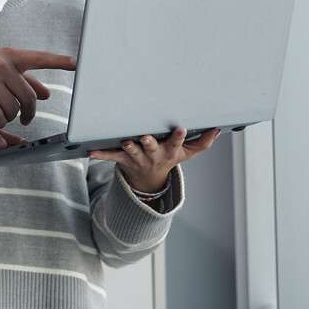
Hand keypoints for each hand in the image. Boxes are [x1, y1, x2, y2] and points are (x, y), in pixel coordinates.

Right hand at [0, 47, 76, 126]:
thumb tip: (47, 94)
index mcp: (10, 55)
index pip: (40, 58)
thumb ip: (23, 80)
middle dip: (29, 112)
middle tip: (26, 119)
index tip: (79, 63)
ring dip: (10, 117)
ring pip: (12, 108)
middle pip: (28, 96)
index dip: (60, 61)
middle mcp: (2, 64)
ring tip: (3, 115)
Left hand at [91, 127, 220, 192]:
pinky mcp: (122, 159)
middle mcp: (152, 155)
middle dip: (149, 142)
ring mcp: (136, 158)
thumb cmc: (168, 158)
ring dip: (128, 146)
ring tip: (125, 141)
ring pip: (131, 151)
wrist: (148, 179)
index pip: (176, 144)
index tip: (181, 129)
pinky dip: (100, 154)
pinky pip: (110, 156)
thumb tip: (218, 130)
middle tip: (145, 136)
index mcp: (169, 152)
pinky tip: (90, 152)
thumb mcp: (187, 153)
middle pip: (151, 147)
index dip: (179, 137)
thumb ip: (203, 143)